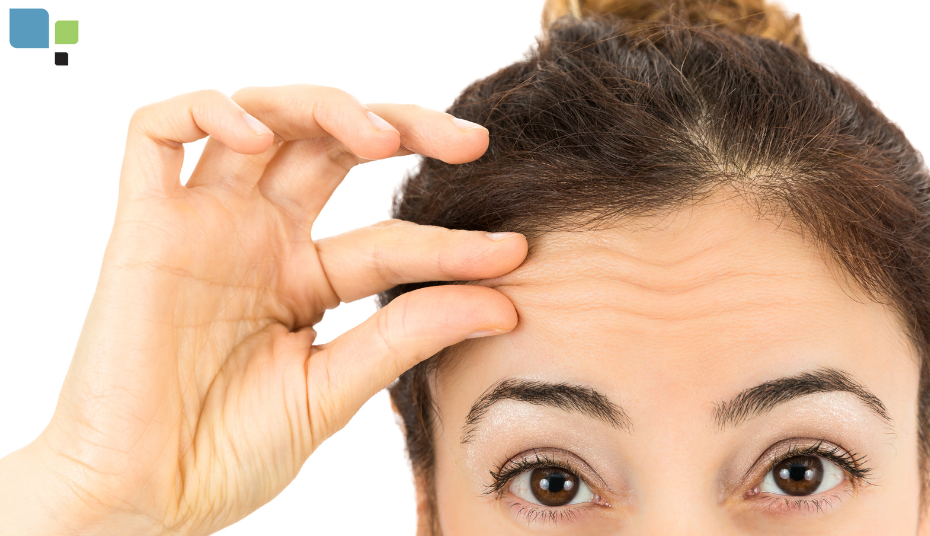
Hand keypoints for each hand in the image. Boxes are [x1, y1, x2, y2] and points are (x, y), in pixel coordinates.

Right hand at [0, 85, 524, 535]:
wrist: (144, 497)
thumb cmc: (227, 452)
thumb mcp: (333, 389)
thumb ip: (406, 338)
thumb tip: (503, 302)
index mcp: (305, 278)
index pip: (391, 239)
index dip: (452, 240)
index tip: (512, 252)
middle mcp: (259, 238)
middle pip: (332, 144)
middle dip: (403, 125)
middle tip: (468, 143)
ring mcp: (204, 225)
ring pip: (262, 118)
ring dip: (324, 107)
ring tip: (379, 138)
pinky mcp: (143, 226)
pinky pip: (155, 136)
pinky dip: (205, 113)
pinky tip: (257, 138)